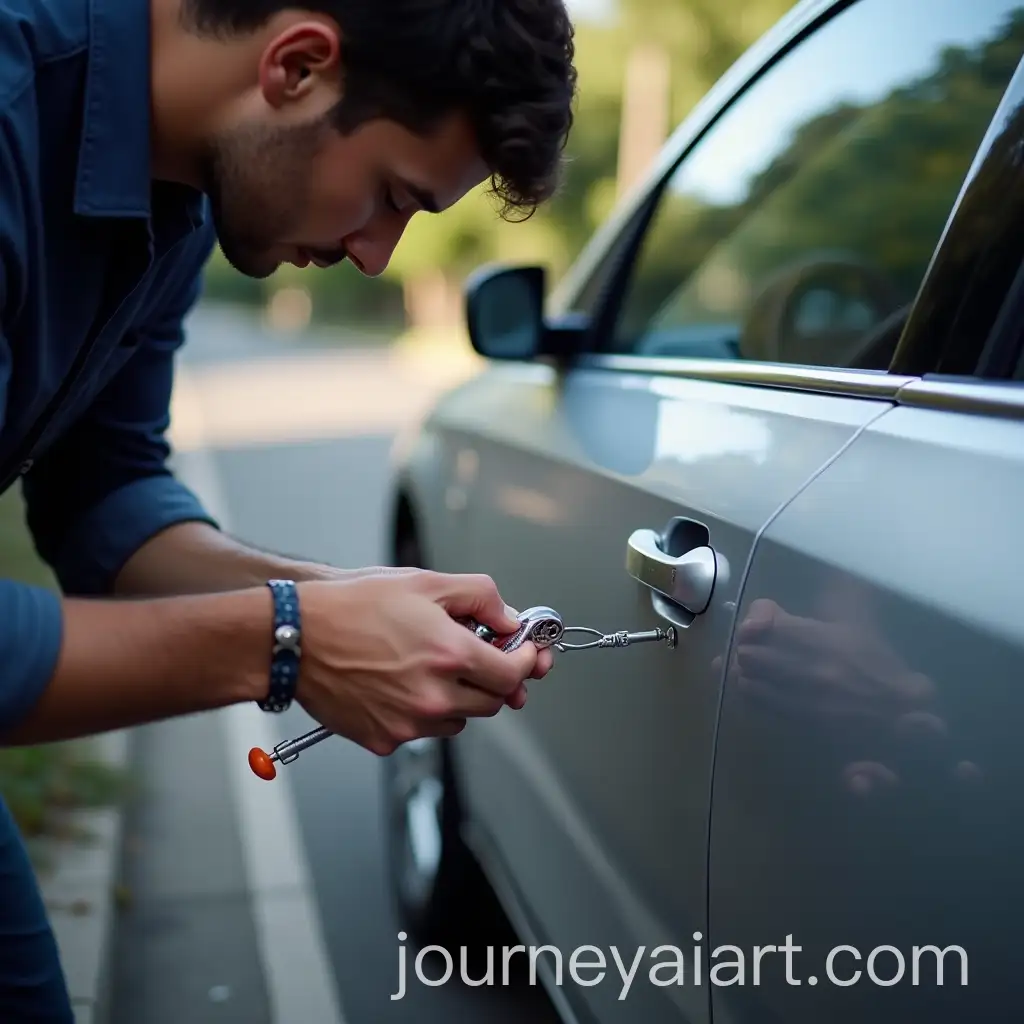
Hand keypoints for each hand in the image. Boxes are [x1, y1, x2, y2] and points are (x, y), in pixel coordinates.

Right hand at [294, 569, 552, 755]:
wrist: (293, 639)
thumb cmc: (352, 606)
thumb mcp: (424, 582)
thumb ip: (479, 597)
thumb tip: (509, 620)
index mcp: (449, 655)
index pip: (512, 674)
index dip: (524, 662)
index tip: (525, 654)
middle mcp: (434, 696)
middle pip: (492, 702)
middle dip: (492, 679)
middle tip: (480, 657)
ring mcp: (409, 723)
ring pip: (458, 719)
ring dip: (457, 697)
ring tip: (427, 666)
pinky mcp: (385, 739)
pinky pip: (421, 730)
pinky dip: (421, 711)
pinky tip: (399, 683)